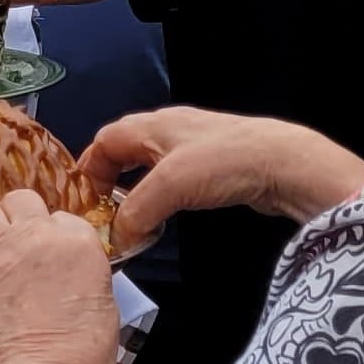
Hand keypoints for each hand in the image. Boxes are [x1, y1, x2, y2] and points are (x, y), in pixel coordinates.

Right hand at [81, 106, 363, 257]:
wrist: (283, 163)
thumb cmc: (223, 162)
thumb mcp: (169, 187)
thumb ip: (136, 212)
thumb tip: (118, 238)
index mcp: (153, 125)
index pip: (104, 140)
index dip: (87, 168)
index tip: (81, 201)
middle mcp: (170, 129)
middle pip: (125, 149)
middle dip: (109, 179)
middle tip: (101, 211)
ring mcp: (194, 145)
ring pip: (150, 165)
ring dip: (136, 190)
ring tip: (130, 217)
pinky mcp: (215, 164)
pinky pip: (175, 178)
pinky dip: (161, 196)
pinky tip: (166, 215)